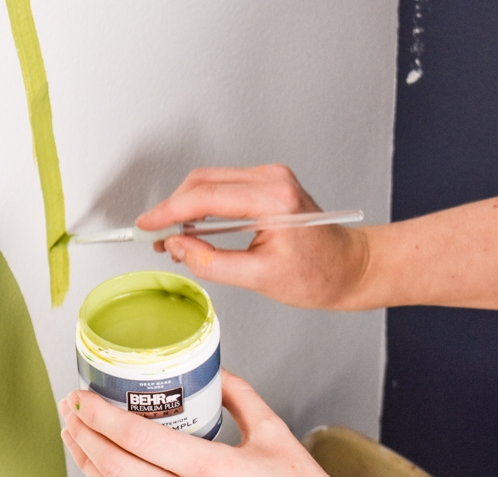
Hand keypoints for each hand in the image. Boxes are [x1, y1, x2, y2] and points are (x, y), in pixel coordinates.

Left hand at [54, 370, 403, 476]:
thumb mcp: (276, 435)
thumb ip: (240, 397)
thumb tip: (214, 373)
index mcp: (209, 468)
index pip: (134, 435)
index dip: (98, 413)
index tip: (82, 397)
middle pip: (114, 464)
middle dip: (84, 433)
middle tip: (71, 410)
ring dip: (85, 466)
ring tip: (74, 441)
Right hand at [135, 165, 369, 309]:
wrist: (351, 267)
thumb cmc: (319, 275)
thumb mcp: (259, 278)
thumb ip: (211, 262)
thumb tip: (177, 246)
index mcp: (273, 200)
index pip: (205, 198)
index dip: (168, 212)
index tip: (146, 226)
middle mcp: (272, 179)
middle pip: (203, 182)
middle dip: (172, 208)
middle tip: (155, 238)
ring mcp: (270, 177)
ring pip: (210, 181)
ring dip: (185, 206)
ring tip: (172, 238)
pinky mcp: (267, 183)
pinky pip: (223, 187)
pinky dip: (202, 206)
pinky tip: (192, 228)